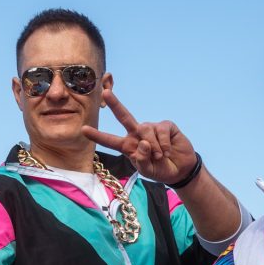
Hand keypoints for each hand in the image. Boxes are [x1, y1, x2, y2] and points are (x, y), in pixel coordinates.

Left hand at [82, 89, 196, 184]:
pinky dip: (164, 144)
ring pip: (145, 130)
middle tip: (106, 93)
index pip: (110, 141)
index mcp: (128, 146)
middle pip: (124, 117)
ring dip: (153, 146)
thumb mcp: (147, 171)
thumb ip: (142, 160)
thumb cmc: (159, 169)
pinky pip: (161, 130)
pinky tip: (168, 151)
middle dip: (115, 104)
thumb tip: (143, 142)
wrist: (180, 170)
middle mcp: (137, 134)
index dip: (98, 135)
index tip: (83, 129)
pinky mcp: (165, 126)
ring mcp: (151, 128)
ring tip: (160, 156)